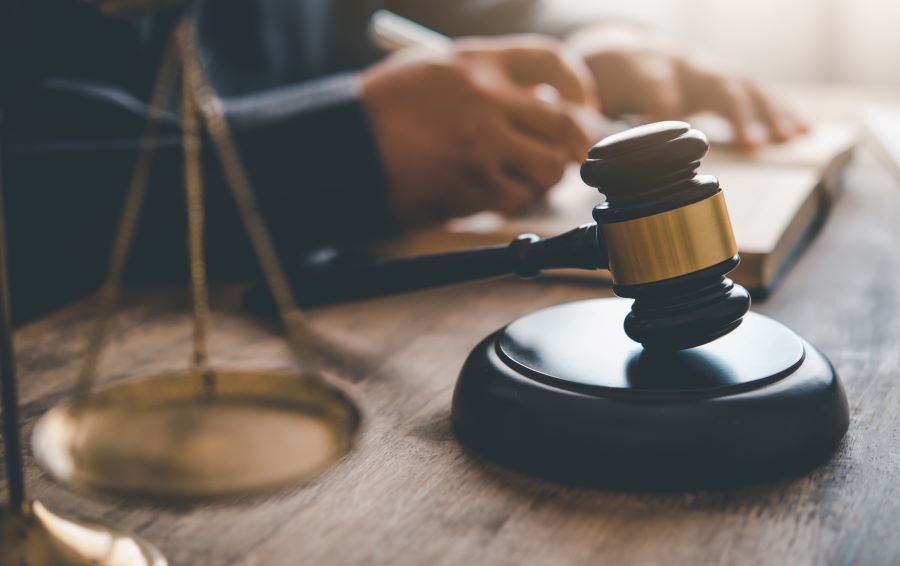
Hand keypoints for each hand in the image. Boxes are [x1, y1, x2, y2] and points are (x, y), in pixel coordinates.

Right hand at [362, 35, 596, 225]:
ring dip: (543, 177)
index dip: (579, 86)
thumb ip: (486, 77)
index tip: (582, 104)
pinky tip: (491, 192)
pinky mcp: (470, 186)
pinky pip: (515, 199)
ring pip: (548, 169)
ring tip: (521, 175)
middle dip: (575, 145)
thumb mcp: (433, 68)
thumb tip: (537, 101)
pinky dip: (511, 201)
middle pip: (566, 123)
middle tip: (568, 155)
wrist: (344, 145)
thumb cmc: (383, 108)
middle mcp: (486, 100)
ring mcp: (481, 146)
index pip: (551, 62)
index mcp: (477, 62)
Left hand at [568, 25, 807, 148]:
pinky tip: (800, 129)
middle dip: (734, 110)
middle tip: (753, 143)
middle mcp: (676, 65)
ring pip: (740, 85)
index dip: (663, 101)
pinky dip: (778, 109)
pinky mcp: (719, 78)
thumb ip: (581, 116)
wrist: (616, 52)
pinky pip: (755, 90)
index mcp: (637, 71)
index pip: (652, 85)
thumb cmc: (599, 83)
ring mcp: (703, 69)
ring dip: (767, 112)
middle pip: (711, 82)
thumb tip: (575, 133)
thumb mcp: (581, 98)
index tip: (678, 123)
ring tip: (789, 137)